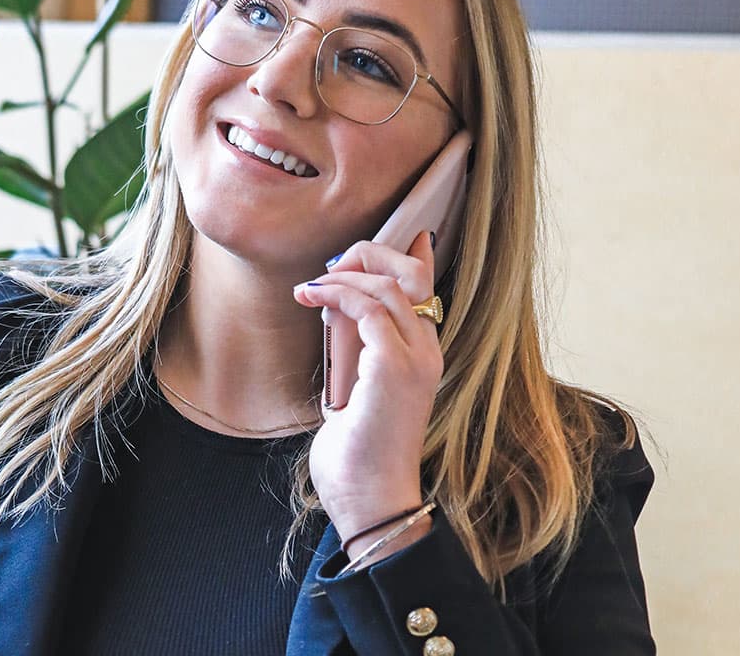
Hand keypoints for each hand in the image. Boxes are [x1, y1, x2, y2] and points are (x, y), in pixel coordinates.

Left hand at [292, 230, 440, 545]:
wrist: (370, 499)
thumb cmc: (359, 454)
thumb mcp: (356, 389)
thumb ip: (356, 350)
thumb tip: (337, 313)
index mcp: (423, 356)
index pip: (425, 287)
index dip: (408, 255)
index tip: (379, 240)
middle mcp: (428, 351)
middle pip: (409, 274)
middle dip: (366, 256)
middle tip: (328, 268)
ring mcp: (416, 358)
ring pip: (388, 284)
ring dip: (343, 275)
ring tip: (311, 287)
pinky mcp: (394, 367)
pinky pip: (368, 307)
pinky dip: (337, 294)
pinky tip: (311, 297)